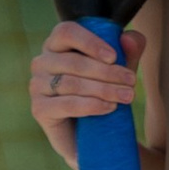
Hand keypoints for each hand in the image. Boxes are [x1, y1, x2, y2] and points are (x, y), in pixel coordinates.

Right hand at [28, 17, 139, 163]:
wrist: (92, 137)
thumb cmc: (103, 95)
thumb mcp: (119, 72)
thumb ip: (128, 52)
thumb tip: (129, 38)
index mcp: (56, 45)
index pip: (67, 32)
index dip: (90, 42)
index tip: (114, 57)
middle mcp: (42, 62)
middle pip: (73, 61)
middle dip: (107, 72)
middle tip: (131, 82)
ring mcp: (37, 86)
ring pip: (72, 83)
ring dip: (104, 89)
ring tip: (127, 96)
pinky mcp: (39, 109)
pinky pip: (67, 104)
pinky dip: (91, 105)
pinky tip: (110, 108)